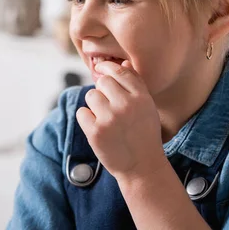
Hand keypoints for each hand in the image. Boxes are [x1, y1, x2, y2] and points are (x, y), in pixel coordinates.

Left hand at [76, 60, 167, 179]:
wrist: (142, 167)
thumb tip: (123, 62)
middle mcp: (126, 105)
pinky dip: (86, 119)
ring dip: (94, 105)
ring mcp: (110, 118)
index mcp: (141, 97)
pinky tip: (98, 128)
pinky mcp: (96, 132)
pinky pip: (82, 112)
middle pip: (102, 82)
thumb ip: (135, 84)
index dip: (107, 68)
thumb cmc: (144, 133)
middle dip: (102, 90)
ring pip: (91, 96)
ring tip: (105, 118)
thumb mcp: (147, 107)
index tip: (102, 70)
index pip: (119, 71)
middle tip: (108, 105)